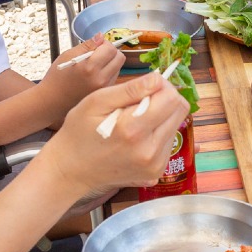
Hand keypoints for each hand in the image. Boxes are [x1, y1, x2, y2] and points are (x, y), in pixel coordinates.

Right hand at [37, 39, 124, 122]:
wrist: (53, 101)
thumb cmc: (57, 77)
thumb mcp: (68, 55)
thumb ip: (87, 45)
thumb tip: (101, 36)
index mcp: (90, 67)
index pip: (110, 49)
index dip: (105, 43)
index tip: (97, 45)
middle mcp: (100, 79)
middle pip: (119, 58)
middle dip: (111, 52)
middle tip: (99, 53)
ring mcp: (104, 88)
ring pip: (118, 67)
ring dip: (111, 62)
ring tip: (95, 65)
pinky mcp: (104, 94)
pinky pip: (114, 77)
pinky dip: (108, 72)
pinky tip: (95, 74)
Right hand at [44, 75, 189, 201]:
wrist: (71, 170)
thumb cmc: (78, 132)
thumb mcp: (96, 102)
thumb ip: (130, 89)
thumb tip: (158, 79)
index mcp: (133, 130)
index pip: (172, 98)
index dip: (161, 86)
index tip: (145, 87)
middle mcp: (149, 151)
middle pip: (180, 111)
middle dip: (164, 99)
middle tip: (139, 101)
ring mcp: (155, 165)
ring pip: (176, 126)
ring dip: (161, 117)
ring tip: (134, 121)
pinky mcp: (155, 172)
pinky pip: (168, 143)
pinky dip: (157, 134)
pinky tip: (136, 137)